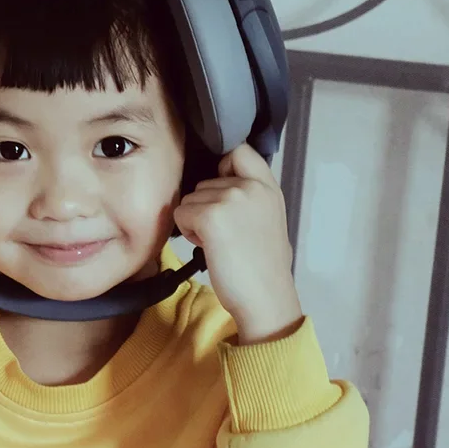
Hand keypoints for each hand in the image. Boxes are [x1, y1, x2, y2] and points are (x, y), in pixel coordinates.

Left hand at [174, 144, 302, 343]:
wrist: (266, 297)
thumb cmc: (262, 264)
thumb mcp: (267, 216)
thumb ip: (248, 194)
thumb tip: (219, 178)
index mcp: (267, 185)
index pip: (238, 150)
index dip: (222, 166)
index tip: (222, 187)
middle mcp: (250, 185)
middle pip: (204, 181)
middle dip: (206, 205)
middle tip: (225, 233)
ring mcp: (230, 198)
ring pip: (189, 199)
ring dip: (195, 220)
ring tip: (219, 242)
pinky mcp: (210, 216)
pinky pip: (181, 214)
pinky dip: (188, 232)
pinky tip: (208, 247)